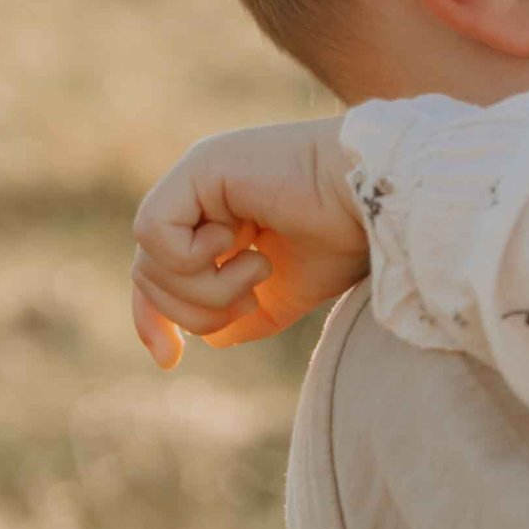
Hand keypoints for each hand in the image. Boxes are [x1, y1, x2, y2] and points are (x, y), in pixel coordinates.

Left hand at [130, 121, 368, 368]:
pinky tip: (245, 242)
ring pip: (150, 263)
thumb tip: (209, 337)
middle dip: (194, 312)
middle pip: (149, 277)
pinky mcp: (198, 167)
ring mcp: (195, 177)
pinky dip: (196, 259)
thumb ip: (244, 314)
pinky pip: (154, 232)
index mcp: (218, 216)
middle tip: (248, 302)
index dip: (153, 319)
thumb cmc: (347, 237)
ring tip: (259, 269)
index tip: (171, 361)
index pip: (158, 272)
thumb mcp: (288, 292)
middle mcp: (199, 193)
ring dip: (208, 289)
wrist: (379, 202)